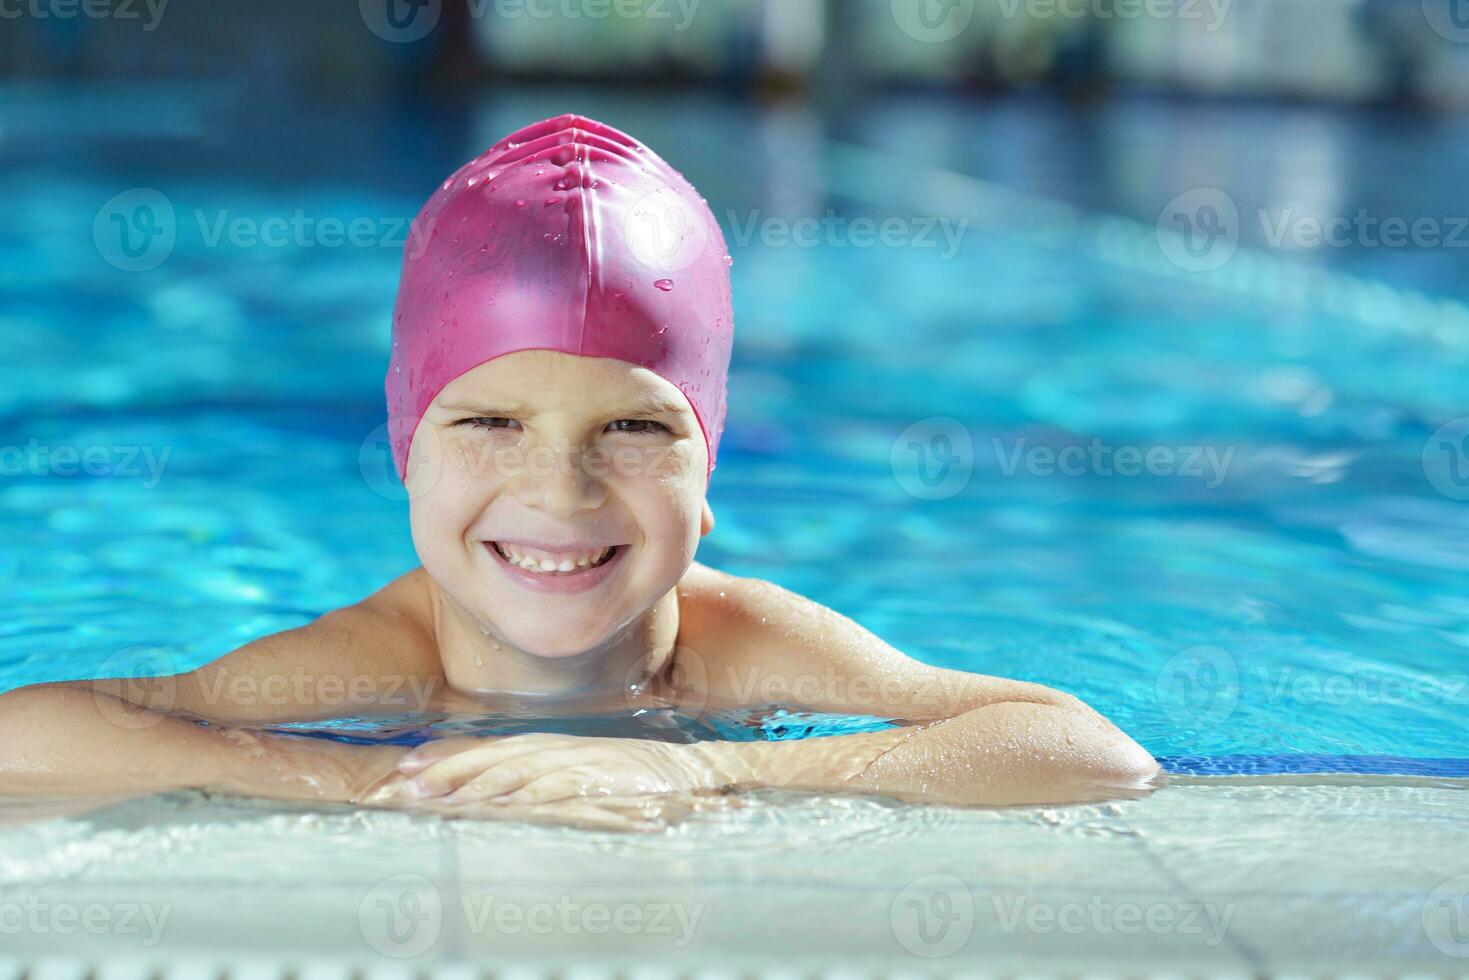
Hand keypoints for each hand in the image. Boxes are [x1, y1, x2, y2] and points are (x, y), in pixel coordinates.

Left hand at [384, 733, 733, 806]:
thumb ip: (550, 780)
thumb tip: (507, 797)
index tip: (406, 766)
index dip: (448, 757)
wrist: (693, 773)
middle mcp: (560, 752)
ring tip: (436, 797)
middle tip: (403, 782)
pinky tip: (501, 803)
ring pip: (516, 771)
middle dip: (447, 770)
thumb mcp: (587, 774)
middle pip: (493, 758)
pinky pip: (557, 786)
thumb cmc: (641, 779)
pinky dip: (526, 794)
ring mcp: (579, 764)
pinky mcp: (601, 778)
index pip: (490, 750)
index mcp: (552, 749)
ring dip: (474, 783)